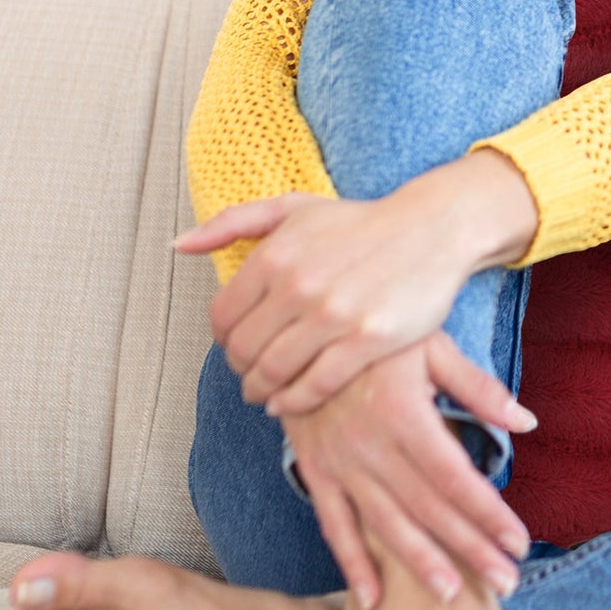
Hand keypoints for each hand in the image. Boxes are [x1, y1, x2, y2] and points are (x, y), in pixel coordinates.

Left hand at [176, 149, 538, 414]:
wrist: (432, 228)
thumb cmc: (359, 222)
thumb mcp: (294, 208)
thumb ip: (231, 223)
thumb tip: (178, 245)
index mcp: (276, 254)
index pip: (222, 319)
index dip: (223, 340)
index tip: (236, 346)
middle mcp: (299, 284)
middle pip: (243, 352)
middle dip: (240, 370)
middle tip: (250, 375)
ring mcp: (334, 315)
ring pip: (274, 373)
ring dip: (262, 391)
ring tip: (266, 392)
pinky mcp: (367, 340)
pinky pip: (314, 385)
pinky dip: (294, 400)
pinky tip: (291, 399)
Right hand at [284, 330, 535, 609]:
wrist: (301, 320)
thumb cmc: (378, 326)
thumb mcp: (430, 343)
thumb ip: (477, 387)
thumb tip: (526, 422)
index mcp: (404, 413)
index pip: (455, 477)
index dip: (489, 513)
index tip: (519, 541)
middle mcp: (371, 445)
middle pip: (428, 509)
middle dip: (470, 549)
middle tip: (506, 581)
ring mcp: (339, 460)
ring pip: (384, 525)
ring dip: (420, 565)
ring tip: (454, 597)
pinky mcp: (314, 466)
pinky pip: (333, 523)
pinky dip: (351, 563)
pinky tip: (373, 599)